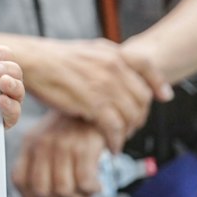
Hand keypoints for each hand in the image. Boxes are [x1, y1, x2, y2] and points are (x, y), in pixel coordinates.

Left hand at [13, 113, 106, 196]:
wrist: (97, 106)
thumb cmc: (74, 130)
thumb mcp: (50, 141)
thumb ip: (41, 167)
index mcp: (30, 143)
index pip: (20, 180)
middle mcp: (43, 144)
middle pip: (42, 190)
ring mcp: (63, 145)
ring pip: (63, 190)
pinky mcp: (84, 148)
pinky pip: (84, 183)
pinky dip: (91, 192)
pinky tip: (96, 188)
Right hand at [22, 39, 165, 150]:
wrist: (33, 62)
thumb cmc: (55, 60)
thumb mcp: (89, 50)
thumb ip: (110, 60)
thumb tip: (126, 71)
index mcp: (112, 52)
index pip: (147, 67)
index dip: (157, 84)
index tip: (163, 96)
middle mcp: (113, 67)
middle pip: (142, 97)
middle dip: (140, 115)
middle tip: (132, 126)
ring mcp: (105, 85)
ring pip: (130, 115)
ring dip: (128, 131)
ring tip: (120, 138)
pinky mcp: (94, 103)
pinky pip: (114, 127)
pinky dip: (116, 140)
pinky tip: (112, 146)